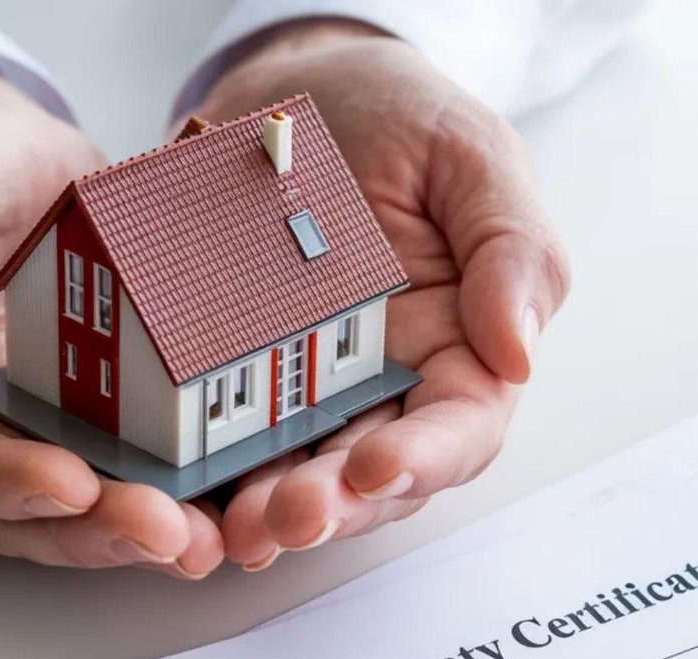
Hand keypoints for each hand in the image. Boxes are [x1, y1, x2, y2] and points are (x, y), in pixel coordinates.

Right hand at [0, 50, 222, 576]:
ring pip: (71, 508)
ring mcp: (23, 422)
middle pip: (7, 510)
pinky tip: (224, 506)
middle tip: (164, 531)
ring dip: (135, 531)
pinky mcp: (90, 407)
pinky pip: (130, 462)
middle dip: (86, 530)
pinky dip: (174, 490)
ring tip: (202, 538)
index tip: (68, 485)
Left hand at [190, 21, 570, 569]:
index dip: (424, 460)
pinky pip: (216, 445)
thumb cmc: (398, 119)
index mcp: (457, 349)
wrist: (293, 91)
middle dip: (332, 507)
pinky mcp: (228, 385)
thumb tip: (519, 353)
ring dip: (266, 512)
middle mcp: (383, 390)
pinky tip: (178, 501)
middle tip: (287, 519)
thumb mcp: (471, 157)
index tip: (375, 466)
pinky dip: (201, 482)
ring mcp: (303, 395)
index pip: (459, 429)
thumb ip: (511, 250)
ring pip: (294, 477)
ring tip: (232, 528)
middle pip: (370, 477)